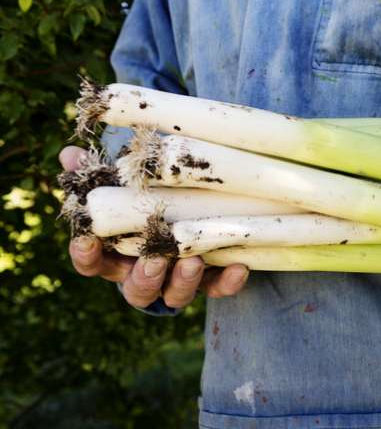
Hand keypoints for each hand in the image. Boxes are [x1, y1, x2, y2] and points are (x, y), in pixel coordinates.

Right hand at [60, 146, 248, 308]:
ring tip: (193, 261)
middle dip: (144, 277)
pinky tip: (240, 267)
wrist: (187, 224)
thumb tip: (70, 155)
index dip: (86, 255)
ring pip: (175, 295)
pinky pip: (218, 288)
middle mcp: (145, 275)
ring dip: (183, 281)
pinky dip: (228, 282)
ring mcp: (177, 281)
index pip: (92, 263)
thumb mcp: (122, 190)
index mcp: (117, 256)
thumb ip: (97, 176)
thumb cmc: (145, 205)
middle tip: (153, 261)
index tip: (87, 240)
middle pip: (137, 289)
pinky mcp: (209, 282)